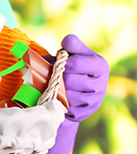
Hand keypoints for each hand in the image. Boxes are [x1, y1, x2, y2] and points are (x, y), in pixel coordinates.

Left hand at [43, 34, 109, 153]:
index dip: (61, 63)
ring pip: (66, 96)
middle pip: (69, 81)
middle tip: (52, 75)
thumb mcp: (76, 54)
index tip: (57, 62)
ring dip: (55, 90)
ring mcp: (93, 101)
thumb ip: (72, 45)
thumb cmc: (75, 68)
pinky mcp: (83, 113)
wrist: (79, 91)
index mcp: (100, 67)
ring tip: (52, 85)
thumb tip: (67, 40)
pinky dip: (57, 101)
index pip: (75, 63)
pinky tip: (56, 96)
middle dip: (57, 77)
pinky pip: (64, 107)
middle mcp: (101, 85)